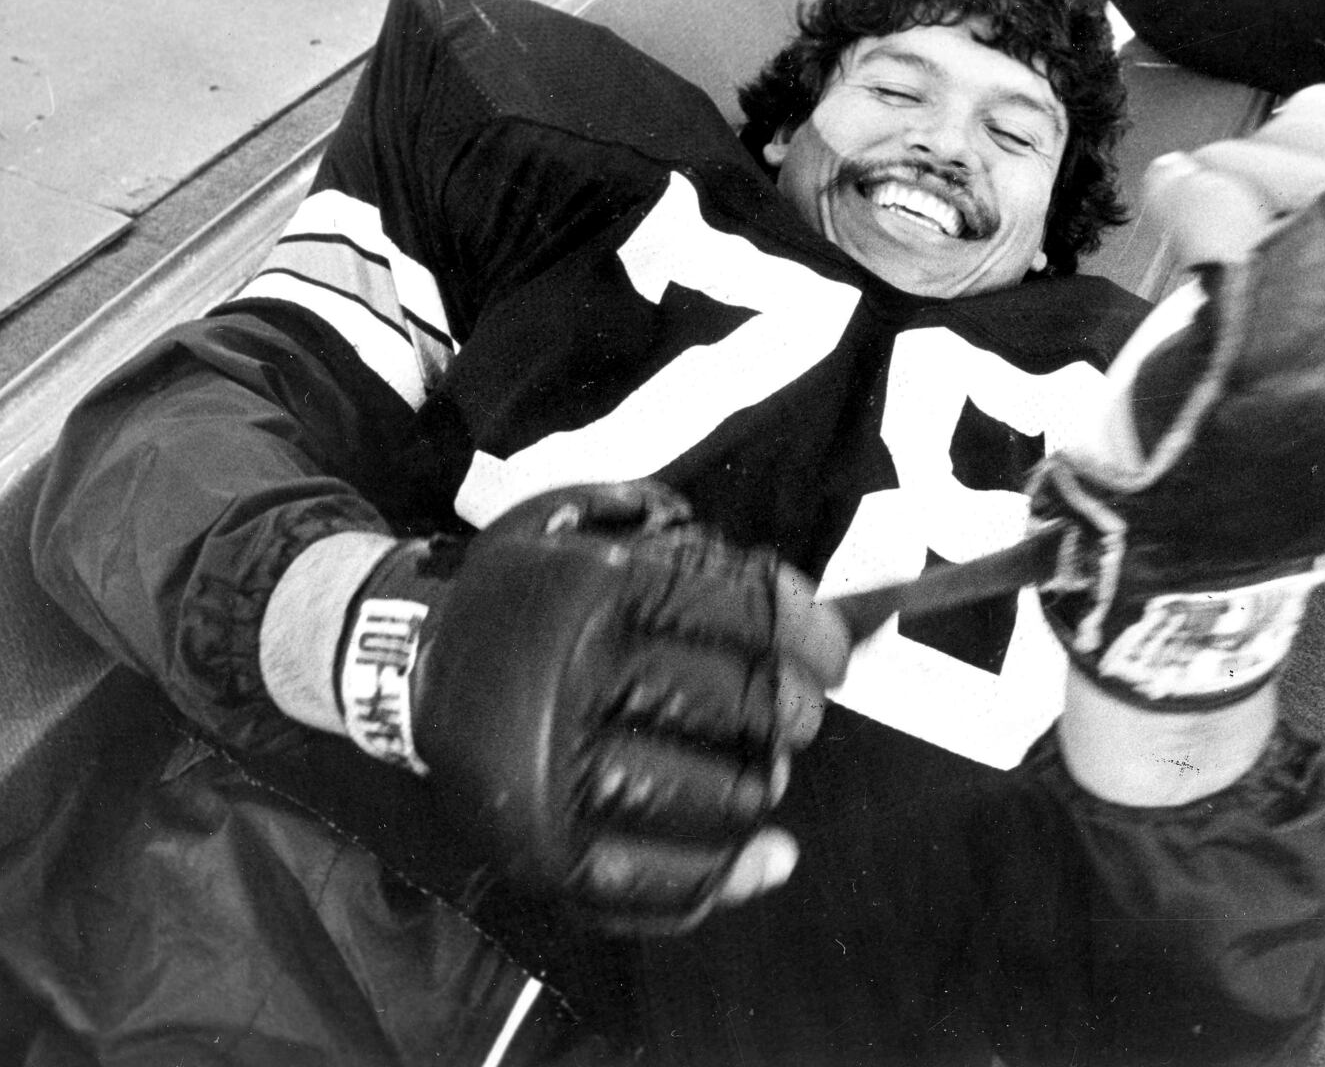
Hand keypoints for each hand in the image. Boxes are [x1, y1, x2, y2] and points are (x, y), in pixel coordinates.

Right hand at [340, 481, 850, 931]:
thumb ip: (691, 549)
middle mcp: (576, 679)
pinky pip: (649, 882)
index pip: (736, 614)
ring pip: (703, 796)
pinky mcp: (543, 847)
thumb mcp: (584, 527)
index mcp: (596, 596)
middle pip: (730, 706)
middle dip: (789, 712)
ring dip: (756, 786)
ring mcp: (557, 771)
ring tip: (764, 770)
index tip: (834, 655)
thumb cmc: (521, 596)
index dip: (806, 634)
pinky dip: (722, 878)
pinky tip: (767, 858)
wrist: (405, 660)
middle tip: (799, 714)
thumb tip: (811, 603)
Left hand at [1031, 85, 1324, 707]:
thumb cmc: (1259, 443)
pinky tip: (1172, 190)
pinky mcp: (1246, 381)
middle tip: (1246, 156)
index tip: (1320, 128)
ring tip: (1201, 180)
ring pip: (1307, 198)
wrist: (1189, 567)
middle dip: (1305, 136)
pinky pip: (1232, 236)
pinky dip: (1194, 192)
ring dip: (1241, 162)